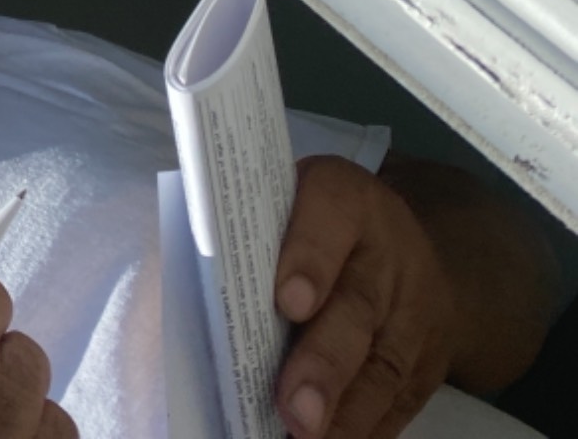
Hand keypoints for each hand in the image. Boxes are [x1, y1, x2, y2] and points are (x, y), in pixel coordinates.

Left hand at [274, 156, 456, 438]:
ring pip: (384, 364)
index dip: (310, 258)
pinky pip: (401, 400)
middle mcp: (387, 252)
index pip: (330, 213)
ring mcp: (416, 310)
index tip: (287, 303)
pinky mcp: (429, 361)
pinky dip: (367, 427)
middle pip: (358, 306)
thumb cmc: (313, 225)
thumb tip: (184, 300)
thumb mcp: (290, 205)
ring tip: (309, 438)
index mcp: (344, 199)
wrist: (404, 245)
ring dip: (347, 411)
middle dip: (326, 361)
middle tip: (295, 407)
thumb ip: (253, 241)